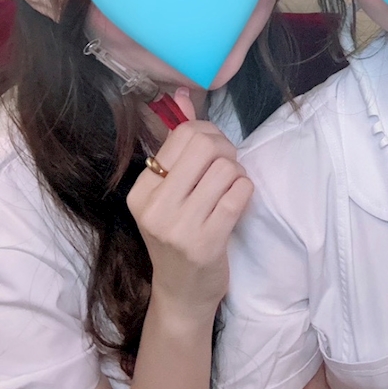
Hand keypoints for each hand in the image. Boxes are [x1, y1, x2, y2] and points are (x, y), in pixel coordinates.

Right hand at [127, 89, 253, 322]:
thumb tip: (182, 94)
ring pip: (227, 168)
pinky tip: (236, 204)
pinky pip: (240, 193)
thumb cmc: (180, 234)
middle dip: (227, 150)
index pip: (182, 135)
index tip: (214, 151)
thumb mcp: (170, 191)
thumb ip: (177, 142)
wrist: (183, 294)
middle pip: (206, 146)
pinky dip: (246, 192)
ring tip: (231, 189)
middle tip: (228, 167)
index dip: (209, 134)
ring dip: (238, 174)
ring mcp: (179, 227)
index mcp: (141, 190)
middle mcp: (154, 207)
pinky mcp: (206, 242)